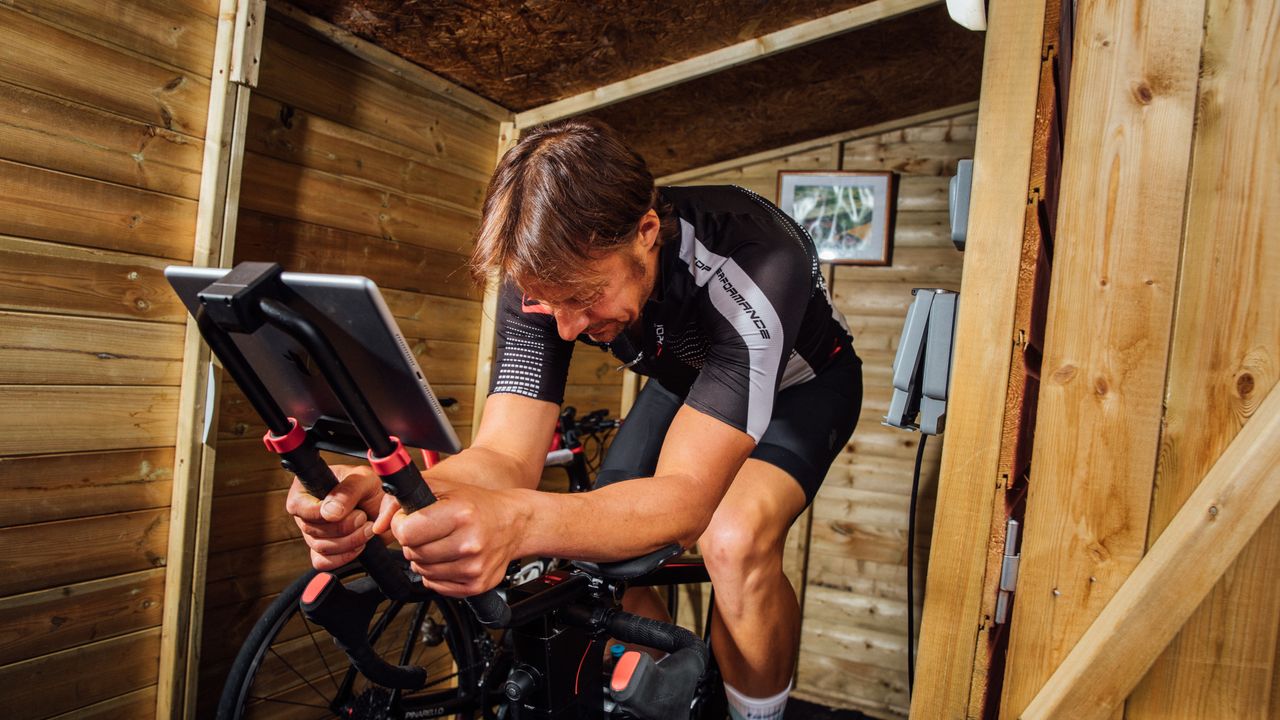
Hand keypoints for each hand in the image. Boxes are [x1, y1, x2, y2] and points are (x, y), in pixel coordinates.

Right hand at [285, 464, 385, 570]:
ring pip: (320, 548)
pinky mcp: (324, 551)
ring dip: (348, 542)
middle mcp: (306, 512)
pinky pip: (323, 563)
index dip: (318, 513)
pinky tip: (360, 545)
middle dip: (342, 528)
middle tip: (363, 517)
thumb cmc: (371, 487)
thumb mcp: (364, 479)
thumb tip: (330, 514)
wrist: (386, 506)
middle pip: (311, 530)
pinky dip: (344, 557)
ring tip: (367, 528)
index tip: (343, 512)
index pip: (298, 506)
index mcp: (307, 489)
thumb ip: (348, 491)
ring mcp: (313, 534)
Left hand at [374, 475, 523, 596]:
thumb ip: (401, 499)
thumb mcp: (441, 487)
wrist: (514, 523)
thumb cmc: (477, 504)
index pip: (407, 532)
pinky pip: (436, 585)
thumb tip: (378, 526)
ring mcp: (473, 567)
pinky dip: (436, 573)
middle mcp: (469, 542)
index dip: (402, 524)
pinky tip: (449, 558)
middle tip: (429, 530)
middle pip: (412, 553)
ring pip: (422, 571)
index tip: (410, 519)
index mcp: (460, 514)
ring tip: (440, 543)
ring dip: (423, 558)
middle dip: (413, 541)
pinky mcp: (476, 585)